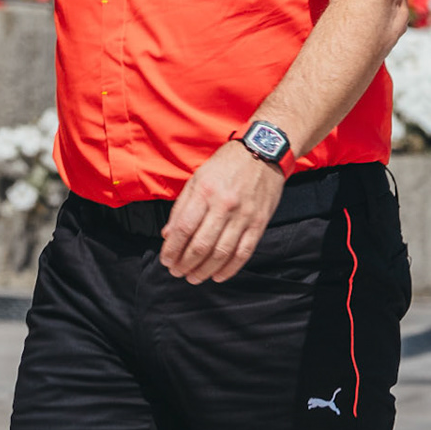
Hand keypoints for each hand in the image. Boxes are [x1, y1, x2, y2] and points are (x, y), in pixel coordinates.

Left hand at [160, 141, 284, 282]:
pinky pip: (244, 252)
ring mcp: (244, 216)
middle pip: (201, 245)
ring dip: (205, 270)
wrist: (264, 152)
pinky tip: (218, 276)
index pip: (184, 229)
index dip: (172, 249)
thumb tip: (168, 235)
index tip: (166, 260)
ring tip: (193, 277)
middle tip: (176, 272)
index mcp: (205, 192)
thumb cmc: (226, 164)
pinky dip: (230, 269)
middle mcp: (224, 205)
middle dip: (185, 264)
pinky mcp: (259, 223)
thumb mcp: (198, 178)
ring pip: (222, 253)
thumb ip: (182, 207)